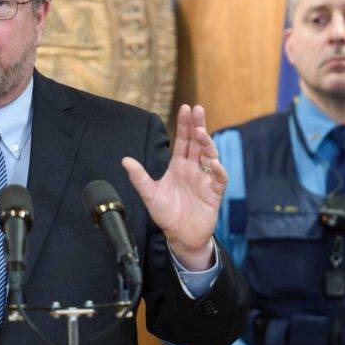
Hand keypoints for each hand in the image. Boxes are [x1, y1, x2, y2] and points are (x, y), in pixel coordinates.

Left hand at [122, 104, 226, 270]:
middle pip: (197, 143)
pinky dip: (217, 170)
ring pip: (209, 155)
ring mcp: (205, 179)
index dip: (184, 125)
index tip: (185, 108)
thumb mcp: (150, 195)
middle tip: (197, 109)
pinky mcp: (214, 192)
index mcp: (179, 166)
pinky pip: (218, 178)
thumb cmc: (166, 214)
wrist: (180, 236)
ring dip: (206, 143)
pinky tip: (212, 163)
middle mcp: (193, 169)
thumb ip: (139, 178)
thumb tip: (125, 161)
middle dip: (198, 125)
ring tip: (200, 133)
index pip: (183, 141)